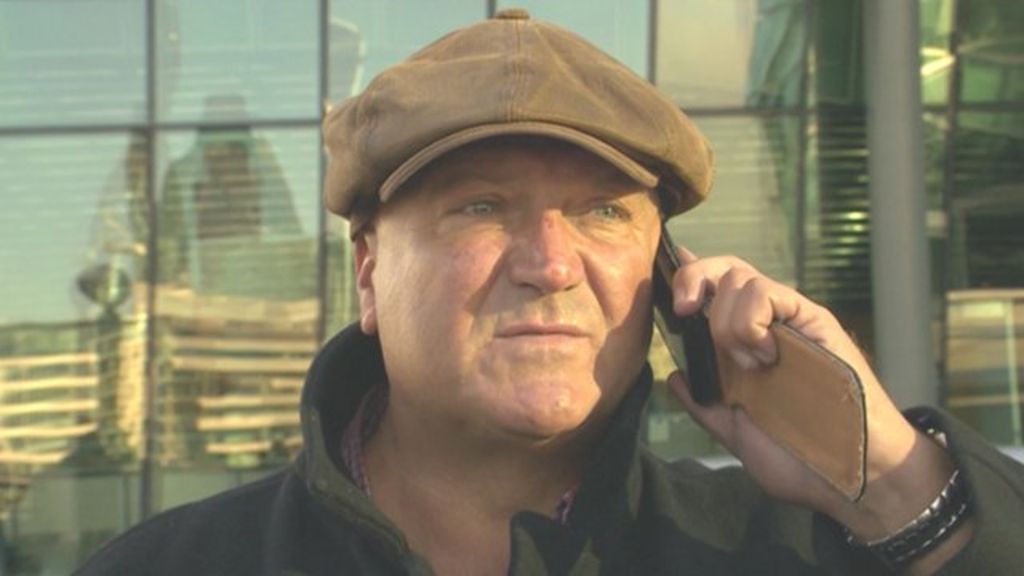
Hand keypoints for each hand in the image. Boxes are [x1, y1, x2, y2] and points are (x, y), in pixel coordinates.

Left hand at [665, 250, 957, 547]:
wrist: (850, 474)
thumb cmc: (800, 456)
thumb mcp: (735, 432)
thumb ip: (703, 404)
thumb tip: (673, 376)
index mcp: (742, 346)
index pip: (713, 292)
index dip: (688, 277)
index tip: (666, 285)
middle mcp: (765, 325)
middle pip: (723, 268)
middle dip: (691, 279)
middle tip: (684, 312)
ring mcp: (789, 320)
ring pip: (741, 277)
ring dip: (728, 322)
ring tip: (750, 364)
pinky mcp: (813, 318)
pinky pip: (769, 291)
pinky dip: (752, 320)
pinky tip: (765, 355)